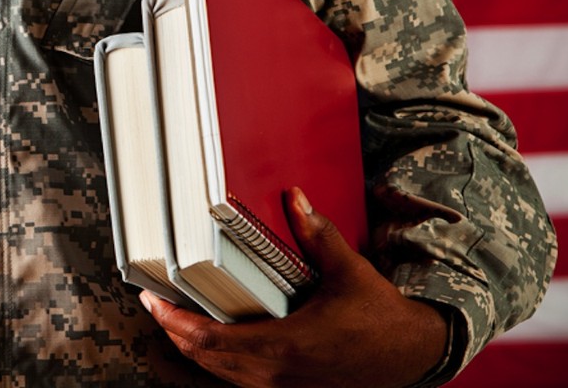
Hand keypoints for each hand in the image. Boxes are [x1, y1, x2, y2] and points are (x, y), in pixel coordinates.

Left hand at [139, 187, 448, 387]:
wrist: (413, 354)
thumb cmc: (381, 318)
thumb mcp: (348, 271)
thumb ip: (317, 233)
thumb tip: (295, 198)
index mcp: (285, 345)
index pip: (210, 340)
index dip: (175, 322)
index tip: (154, 302)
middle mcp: (277, 372)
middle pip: (205, 360)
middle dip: (174, 332)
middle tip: (157, 303)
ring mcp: (283, 385)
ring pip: (220, 373)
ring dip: (194, 347)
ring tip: (176, 316)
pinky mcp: (290, 387)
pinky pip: (239, 378)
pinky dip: (218, 359)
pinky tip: (213, 338)